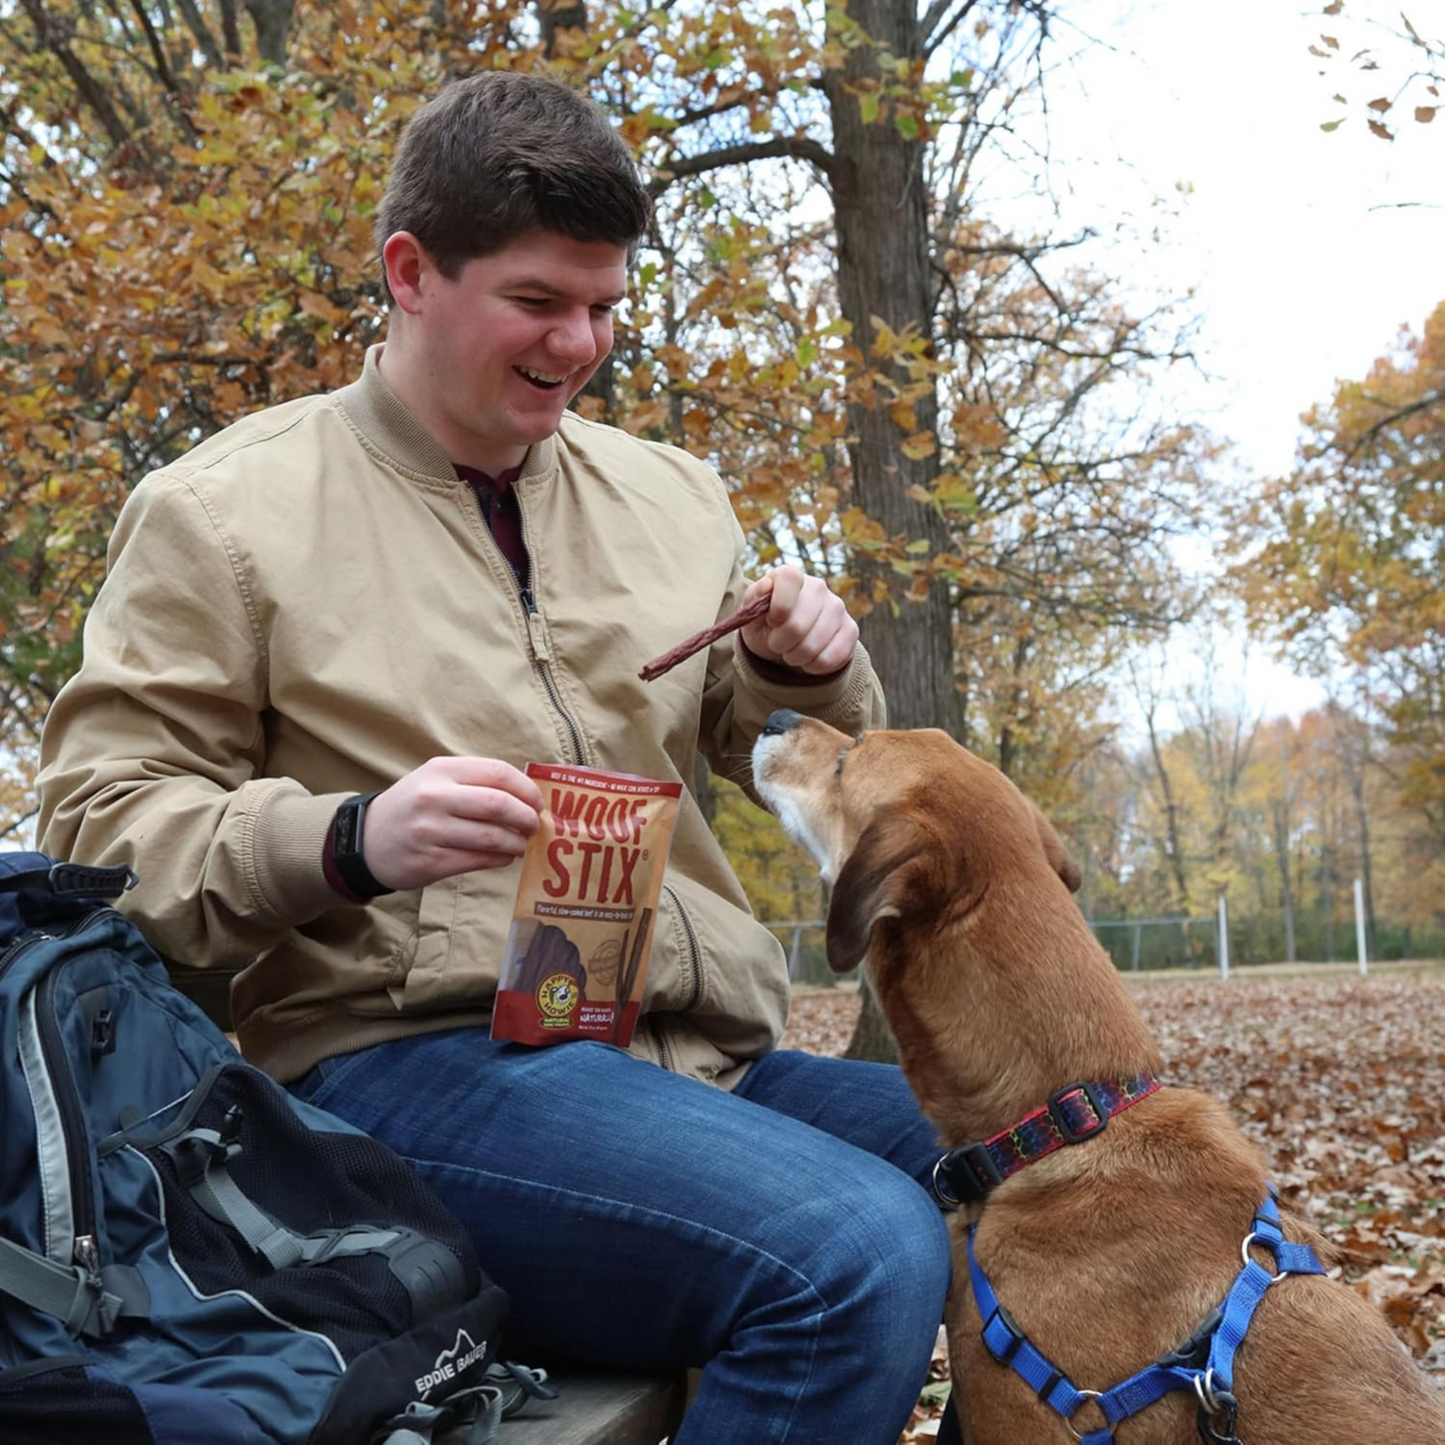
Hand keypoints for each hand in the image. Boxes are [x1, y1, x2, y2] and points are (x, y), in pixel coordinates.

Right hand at [362, 757, 542, 891]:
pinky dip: (499, 859)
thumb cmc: (412, 805)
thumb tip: (526, 795)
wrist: (365, 839)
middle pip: (499, 804)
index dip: (526, 788)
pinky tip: (504, 857)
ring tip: (520, 844)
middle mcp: (435, 798)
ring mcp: (431, 831)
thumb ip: (474, 781)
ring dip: (516, 843)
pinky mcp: (430, 862)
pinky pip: (478, 861)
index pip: (497, 773)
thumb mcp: (435, 778)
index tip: (538, 802)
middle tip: (533, 825)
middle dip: (526, 817)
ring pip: (492, 837)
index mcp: (441, 770)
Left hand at [740, 566, 858, 674]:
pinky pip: (831, 658)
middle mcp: (817, 587)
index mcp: (790, 576)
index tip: (772, 621)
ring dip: (795, 657)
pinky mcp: (851, 630)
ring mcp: (837, 608)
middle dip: (780, 644)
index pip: (789, 579)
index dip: (778, 606)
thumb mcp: (751, 613)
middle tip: (776, 644)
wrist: (786, 642)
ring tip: (791, 651)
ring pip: (813, 646)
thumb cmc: (765, 624)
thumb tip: (766, 585)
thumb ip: (754, 598)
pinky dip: (813, 666)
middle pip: (797, 625)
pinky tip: (808, 659)